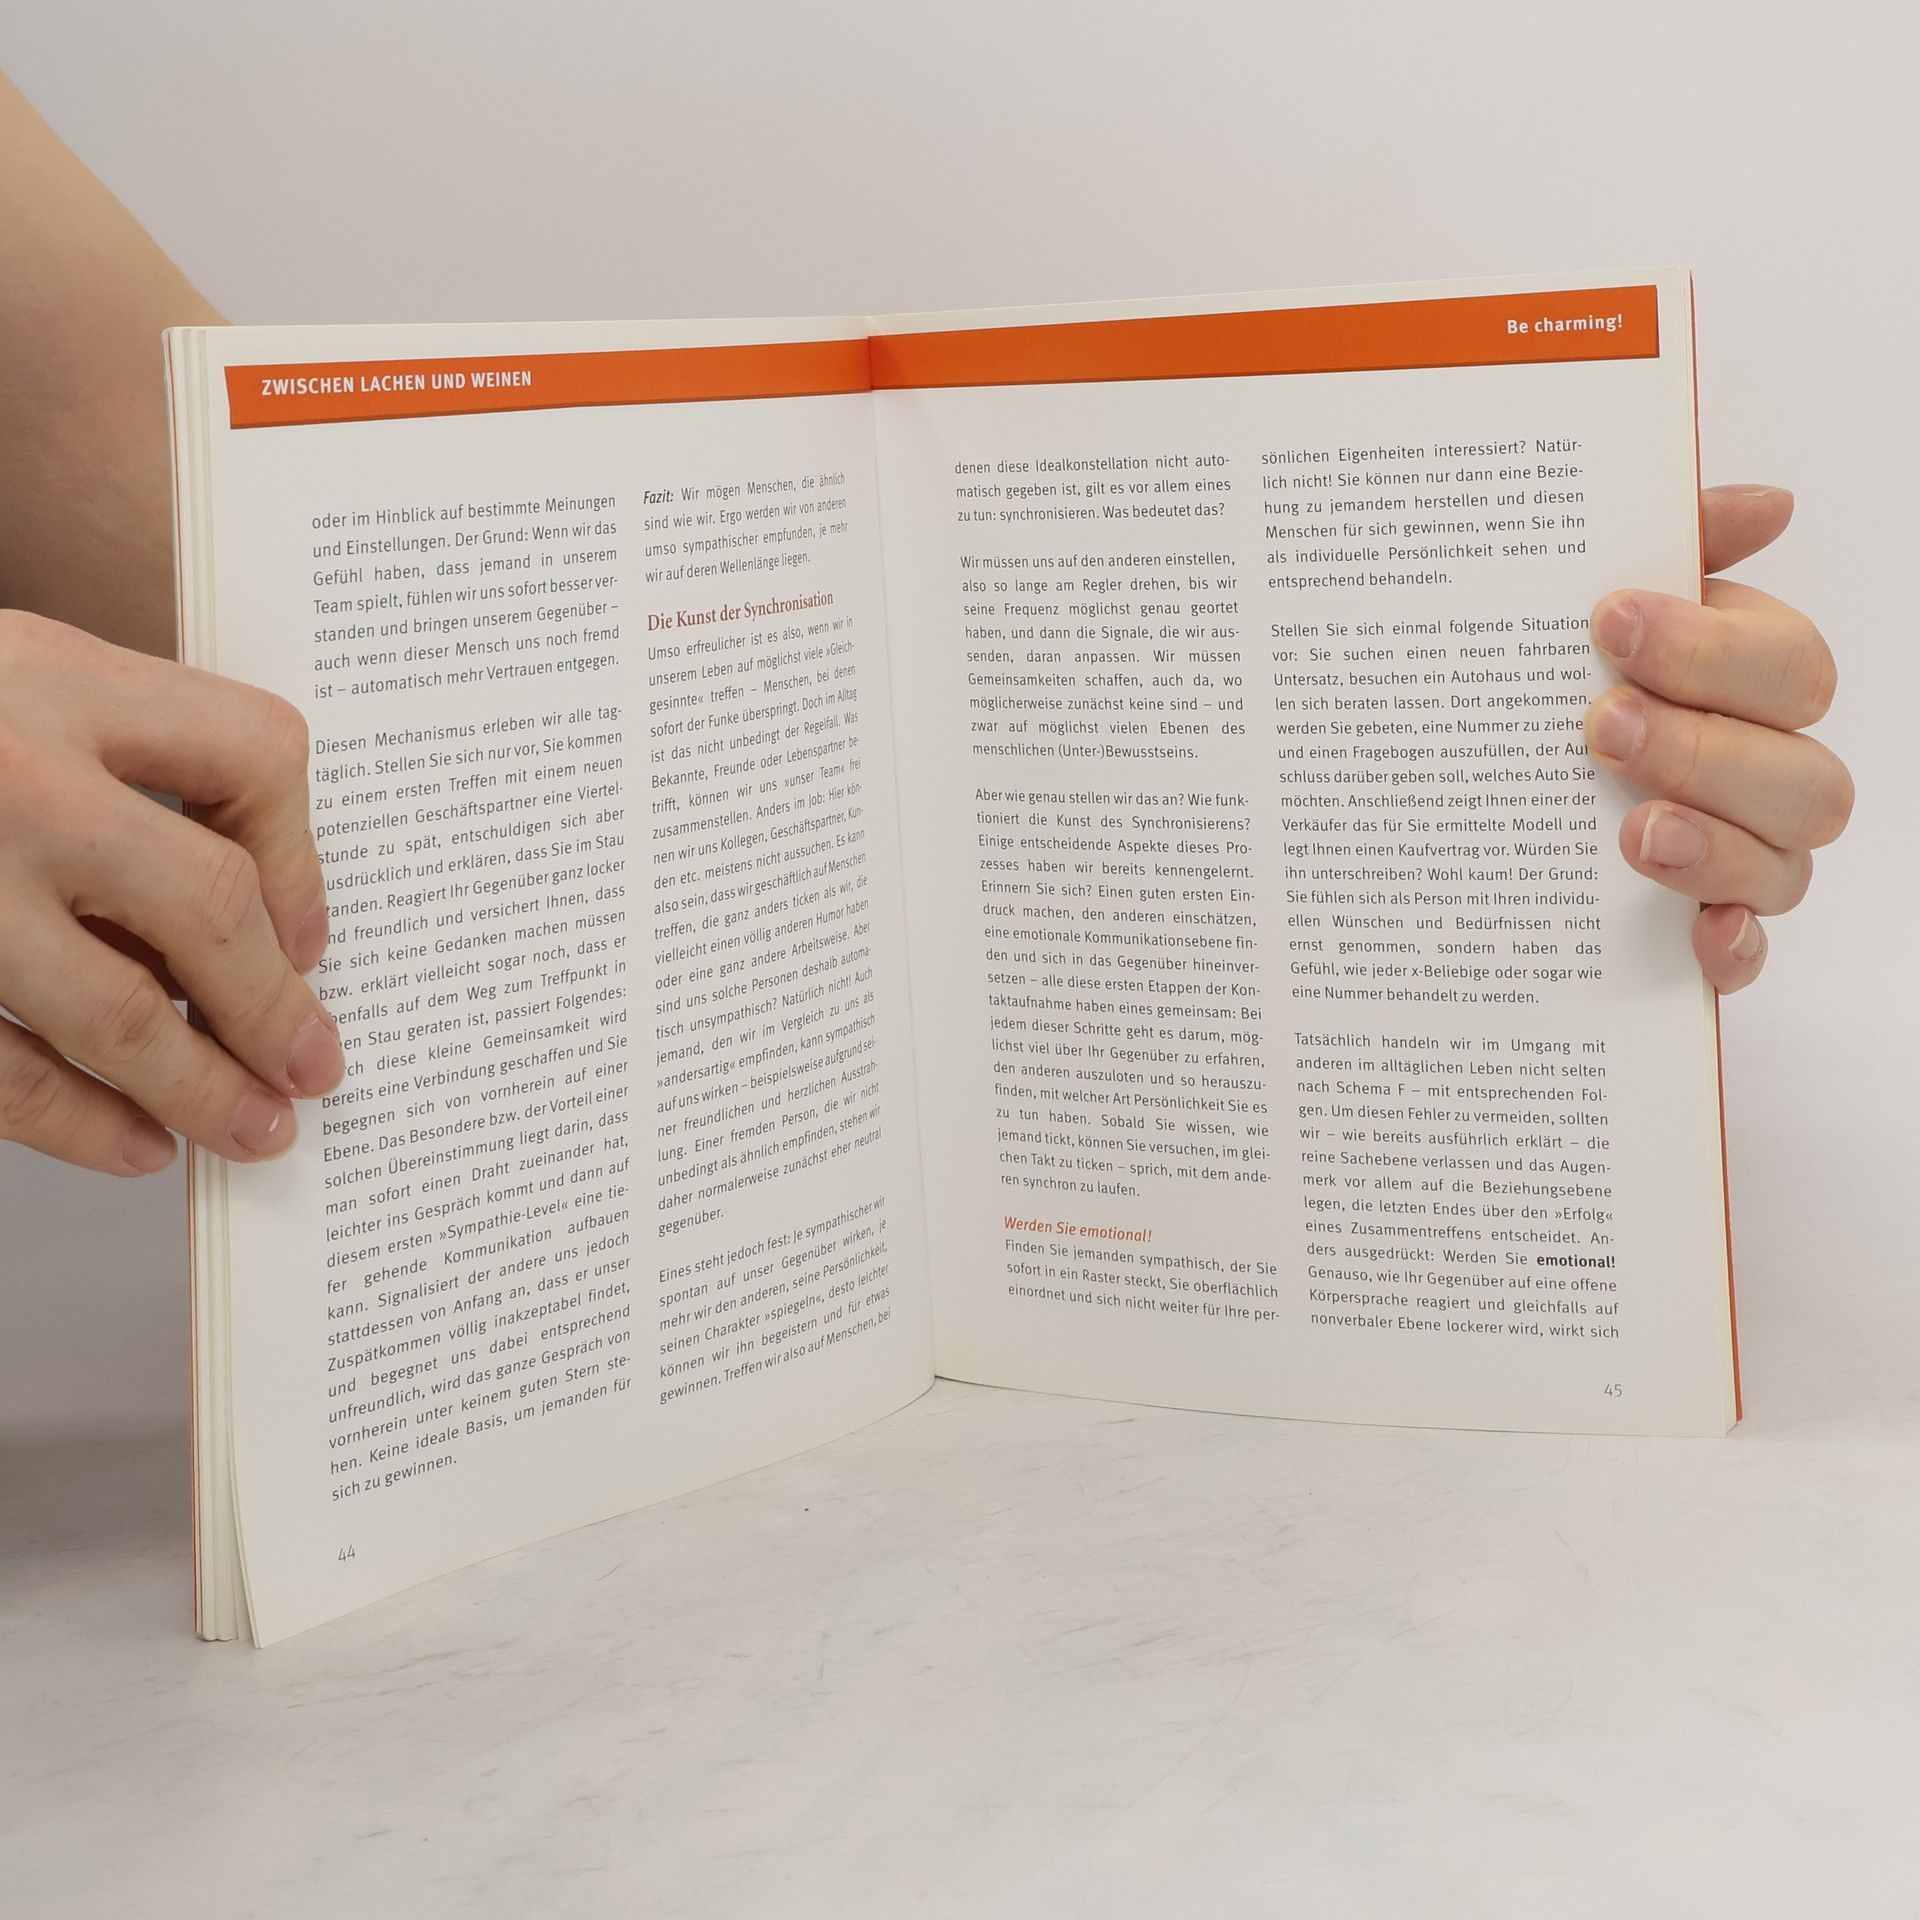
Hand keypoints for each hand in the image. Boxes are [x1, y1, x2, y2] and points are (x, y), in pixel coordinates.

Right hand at [0, 611, 340, 1174]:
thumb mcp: (8, 677)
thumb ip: (112, 752)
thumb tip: (261, 913)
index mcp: (51, 677)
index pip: (252, 752)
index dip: (301, 856)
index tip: (309, 934)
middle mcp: (3, 772)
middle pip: (205, 903)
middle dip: (277, 1005)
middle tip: (317, 1066)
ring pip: (113, 1012)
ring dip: (200, 1087)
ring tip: (256, 1129)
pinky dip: (77, 1122)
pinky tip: (136, 1145)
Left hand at [1585, 485, 1851, 992]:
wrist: (1462, 799)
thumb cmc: (1553, 687)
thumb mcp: (1580, 613)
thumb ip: (1669, 547)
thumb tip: (1768, 505)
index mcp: (1744, 686)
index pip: (1789, 665)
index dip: (1713, 648)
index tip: (1610, 623)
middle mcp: (1761, 774)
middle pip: (1802, 772)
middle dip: (1704, 747)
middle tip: (1601, 727)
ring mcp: (1740, 860)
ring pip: (1786, 863)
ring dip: (1717, 845)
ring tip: (1634, 830)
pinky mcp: (1701, 938)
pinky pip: (1748, 955)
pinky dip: (1732, 948)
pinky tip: (1698, 935)